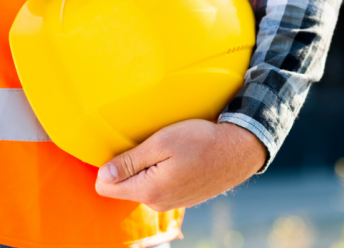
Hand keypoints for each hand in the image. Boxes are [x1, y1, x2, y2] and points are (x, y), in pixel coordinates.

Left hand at [95, 119, 267, 211]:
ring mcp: (172, 203)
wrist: (240, 149)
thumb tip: (103, 175)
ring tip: (169, 150)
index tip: (125, 148)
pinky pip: (161, 187)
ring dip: (148, 169)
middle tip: (151, 144)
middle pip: (124, 187)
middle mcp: (158, 203)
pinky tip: (181, 159)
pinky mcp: (184, 198)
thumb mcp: (162, 142)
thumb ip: (130, 161)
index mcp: (149, 190)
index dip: (109, 165)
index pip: (105, 187)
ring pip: (143, 186)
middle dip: (130, 167)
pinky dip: (164, 173)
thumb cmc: (202, 140)